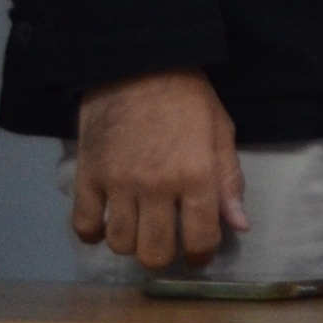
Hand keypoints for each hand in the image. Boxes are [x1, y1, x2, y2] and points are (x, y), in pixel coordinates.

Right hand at [71, 68, 246, 267]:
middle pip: (154, 251)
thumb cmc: (189, 98)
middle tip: (168, 244)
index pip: (200, 237)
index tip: (200, 253)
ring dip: (131, 244)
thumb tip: (238, 225)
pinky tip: (106, 225)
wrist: (137, 66)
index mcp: (195, 177)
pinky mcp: (86, 177)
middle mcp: (155, 187)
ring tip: (140, 230)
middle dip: (164, 256)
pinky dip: (93, 233)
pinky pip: (83, 224)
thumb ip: (229, 182)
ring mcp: (116, 184)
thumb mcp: (221, 133)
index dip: (202, 253)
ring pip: (120, 242)